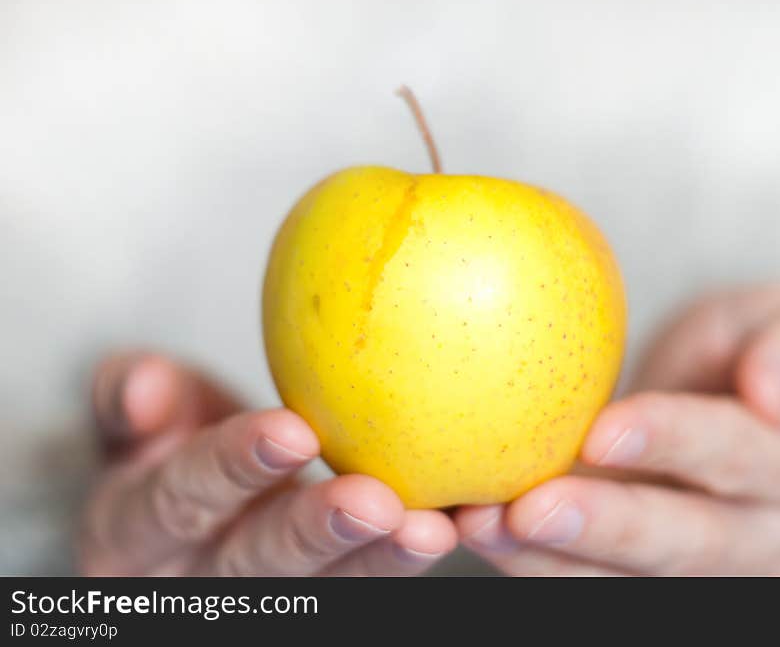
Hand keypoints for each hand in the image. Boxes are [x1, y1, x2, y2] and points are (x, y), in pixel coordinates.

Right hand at [78, 352, 456, 574]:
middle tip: (379, 504)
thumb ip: (128, 397)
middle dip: (317, 533)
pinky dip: (400, 563)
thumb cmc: (165, 444)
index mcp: (136, 526)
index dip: (234, 466)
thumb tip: (145, 383)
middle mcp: (194, 575)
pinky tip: (452, 530)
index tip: (292, 431)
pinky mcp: (308, 596)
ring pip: (318, 588)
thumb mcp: (132, 417)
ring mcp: (255, 594)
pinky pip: (355, 585)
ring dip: (376, 562)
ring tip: (432, 531)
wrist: (179, 509)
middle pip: (255, 561)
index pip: (183, 495)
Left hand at [455, 284, 779, 574]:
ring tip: (482, 525)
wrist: (699, 410)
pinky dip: (527, 563)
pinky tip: (475, 528)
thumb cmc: (731, 356)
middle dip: (608, 527)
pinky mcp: (644, 584)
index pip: (745, 454)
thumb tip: (772, 392)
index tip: (601, 431)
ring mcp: (703, 573)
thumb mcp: (772, 322)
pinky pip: (584, 584)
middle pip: (690, 542)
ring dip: (550, 560)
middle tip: (530, 508)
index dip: (676, 443)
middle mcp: (765, 536)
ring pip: (629, 581)